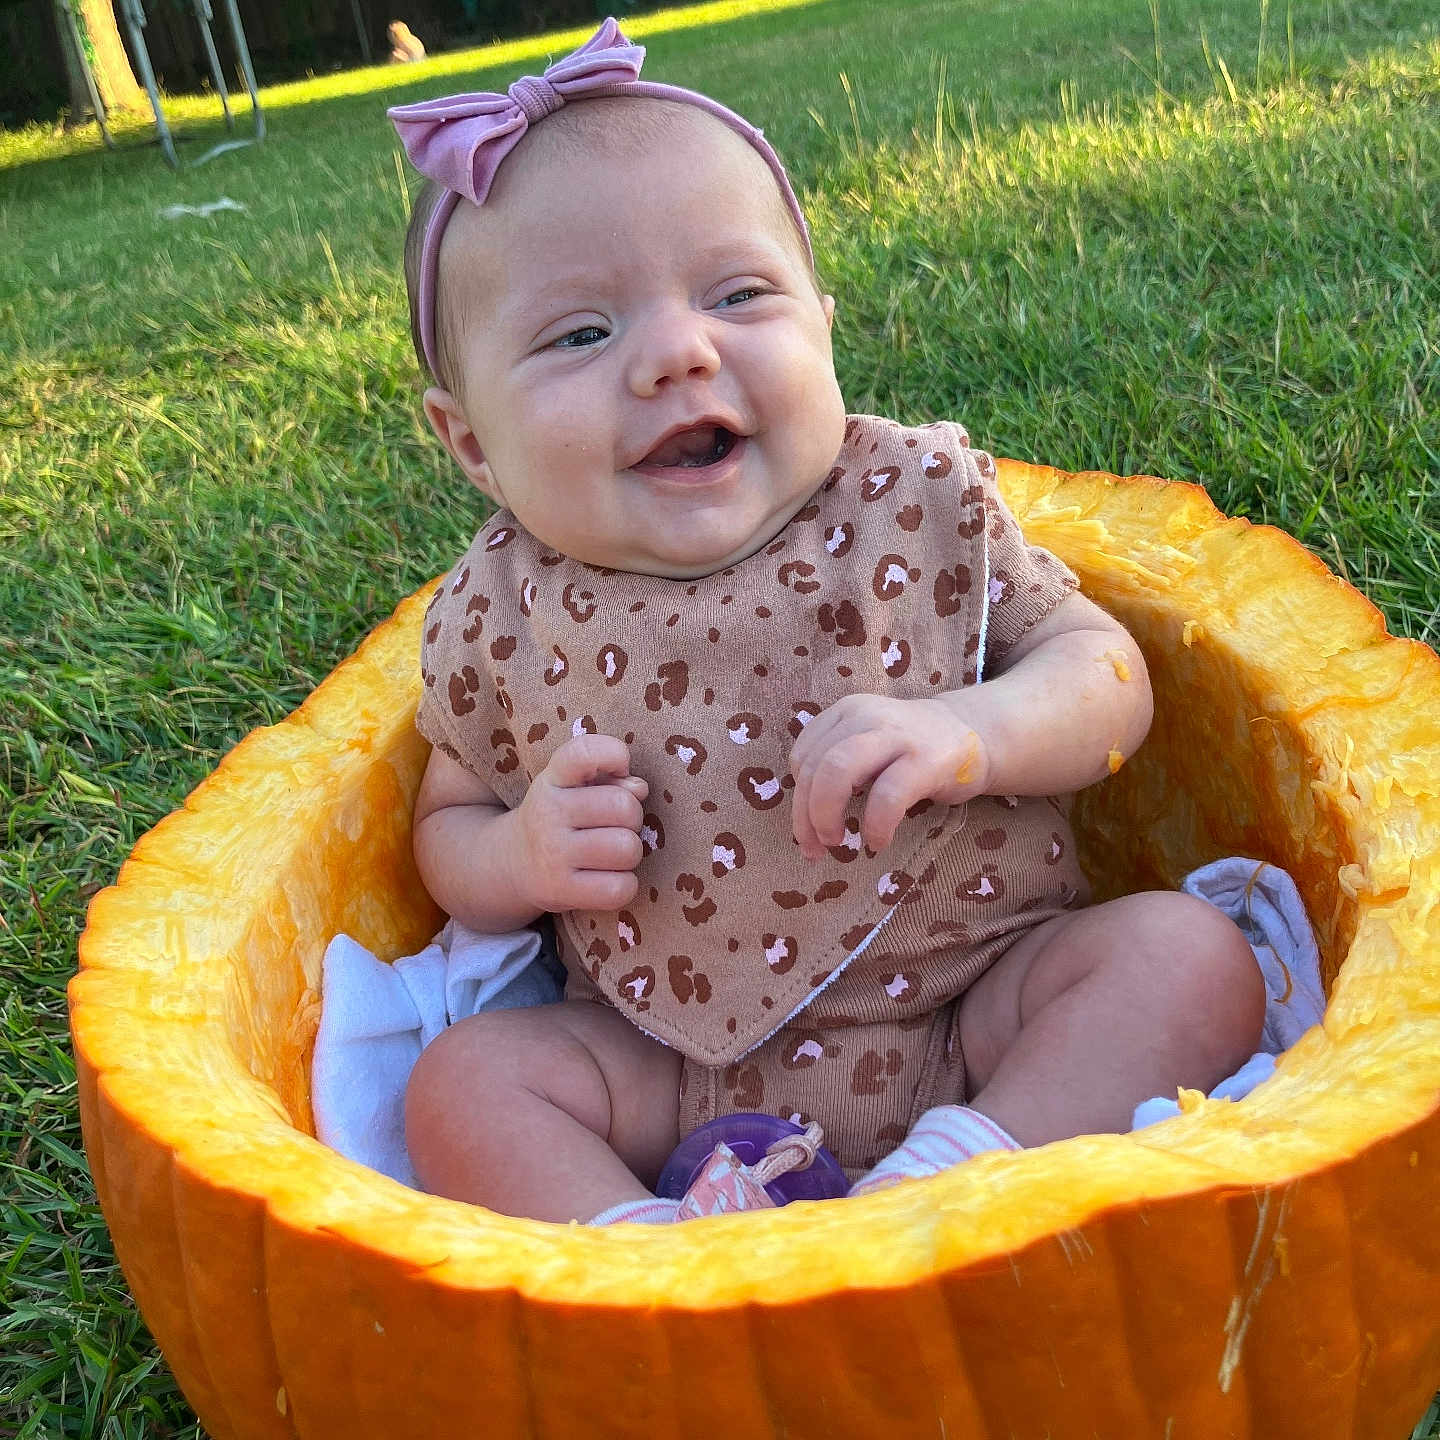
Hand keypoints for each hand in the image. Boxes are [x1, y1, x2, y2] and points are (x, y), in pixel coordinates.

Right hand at [511, 733, 648, 912]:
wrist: (511, 864)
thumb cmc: (562, 820)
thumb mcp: (575, 788)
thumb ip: (613, 779)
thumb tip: (639, 789)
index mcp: (554, 778)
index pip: (585, 752)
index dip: (614, 754)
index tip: (620, 768)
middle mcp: (548, 812)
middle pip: (624, 807)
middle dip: (633, 819)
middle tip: (614, 827)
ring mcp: (551, 853)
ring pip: (627, 849)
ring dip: (630, 854)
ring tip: (611, 854)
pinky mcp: (559, 890)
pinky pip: (620, 888)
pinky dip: (625, 886)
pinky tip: (608, 879)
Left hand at [788, 695, 988, 859]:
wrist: (973, 734)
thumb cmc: (911, 750)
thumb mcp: (866, 744)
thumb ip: (835, 767)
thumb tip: (805, 820)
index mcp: (846, 713)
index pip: (803, 756)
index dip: (797, 799)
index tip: (807, 829)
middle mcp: (866, 716)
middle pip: (815, 766)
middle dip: (806, 814)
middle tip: (815, 846)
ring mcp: (896, 735)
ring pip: (839, 771)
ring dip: (826, 815)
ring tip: (837, 842)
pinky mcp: (925, 760)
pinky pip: (886, 796)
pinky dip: (875, 825)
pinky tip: (877, 841)